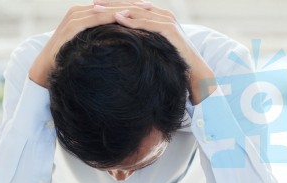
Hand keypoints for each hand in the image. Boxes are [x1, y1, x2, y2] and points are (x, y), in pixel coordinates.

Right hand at [29, 2, 146, 87]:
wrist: (43, 71)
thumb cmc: (67, 61)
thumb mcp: (88, 48)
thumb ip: (101, 41)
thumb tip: (123, 45)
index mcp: (84, 15)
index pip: (111, 6)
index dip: (130, 6)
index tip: (150, 10)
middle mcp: (78, 12)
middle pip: (109, 4)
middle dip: (131, 4)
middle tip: (151, 7)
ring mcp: (73, 19)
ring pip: (102, 9)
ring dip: (123, 9)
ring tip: (142, 10)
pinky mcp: (70, 28)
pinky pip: (91, 19)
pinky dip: (106, 17)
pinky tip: (122, 17)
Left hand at [93, 2, 216, 103]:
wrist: (194, 71)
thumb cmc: (171, 62)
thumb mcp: (152, 49)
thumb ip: (141, 41)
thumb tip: (122, 45)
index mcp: (157, 17)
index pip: (131, 7)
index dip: (113, 5)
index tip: (93, 6)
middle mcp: (162, 15)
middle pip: (133, 5)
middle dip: (112, 4)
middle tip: (93, 4)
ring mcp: (167, 21)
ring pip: (138, 11)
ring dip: (118, 9)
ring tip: (99, 10)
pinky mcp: (170, 30)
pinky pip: (148, 23)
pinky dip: (134, 20)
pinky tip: (119, 19)